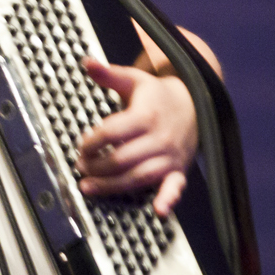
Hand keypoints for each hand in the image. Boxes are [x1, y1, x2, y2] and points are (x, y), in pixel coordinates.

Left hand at [75, 58, 197, 215]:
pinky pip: (175, 186)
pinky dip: (169, 199)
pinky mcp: (178, 169)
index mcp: (146, 115)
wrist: (194, 103)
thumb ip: (109, 74)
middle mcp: (160, 137)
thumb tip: (87, 62)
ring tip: (89, 187)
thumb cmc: (156, 94)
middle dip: (96, 166)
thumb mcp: (133, 80)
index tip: (81, 145)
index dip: (92, 141)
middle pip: (122, 158)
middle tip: (80, 167)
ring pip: (139, 176)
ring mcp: (170, 155)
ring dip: (112, 186)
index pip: (113, 132)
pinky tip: (159, 211)